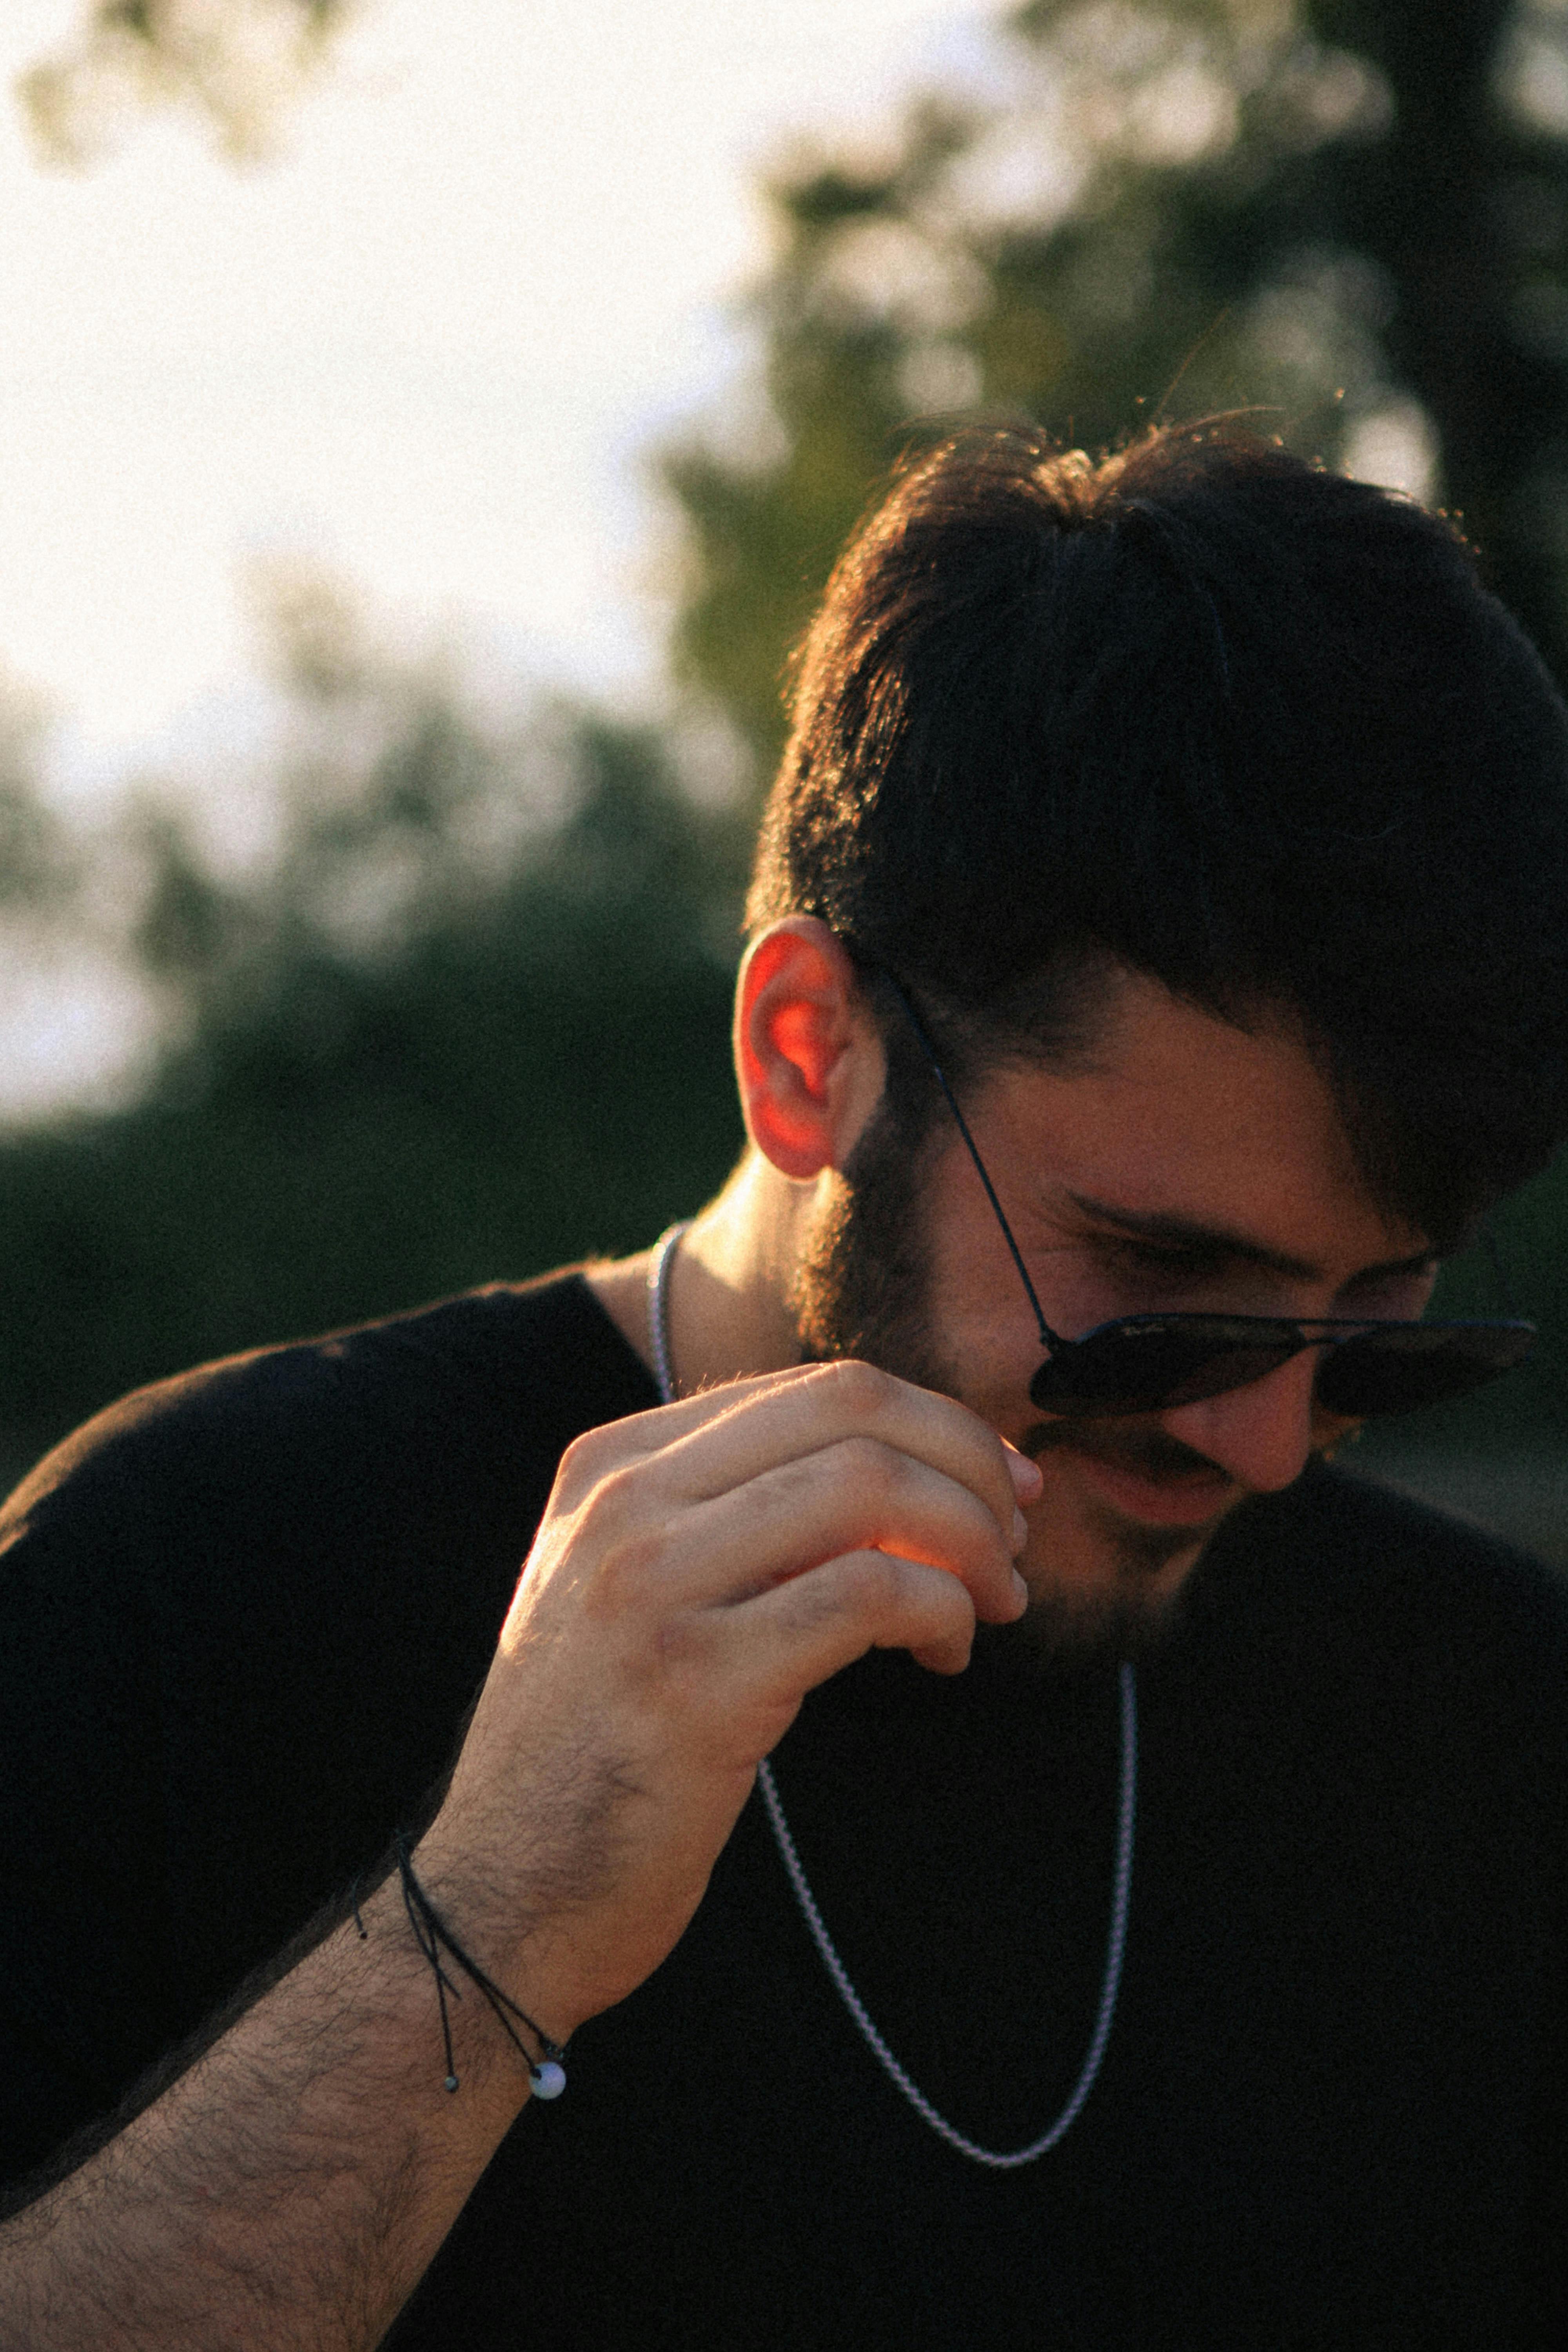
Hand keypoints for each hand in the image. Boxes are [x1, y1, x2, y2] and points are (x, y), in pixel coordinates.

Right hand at [419, 1359, 1037, 2038]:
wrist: (501, 1894)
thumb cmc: (598, 1748)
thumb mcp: (634, 1593)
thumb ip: (734, 1517)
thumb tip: (908, 1474)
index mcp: (610, 1465)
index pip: (815, 1387)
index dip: (934, 1424)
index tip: (997, 1483)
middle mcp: (622, 1504)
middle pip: (851, 1410)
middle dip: (967, 1460)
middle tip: (1016, 1534)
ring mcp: (650, 1587)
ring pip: (869, 1487)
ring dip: (968, 1539)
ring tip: (992, 1602)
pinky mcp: (694, 1682)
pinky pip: (867, 1596)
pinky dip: (940, 1614)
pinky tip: (945, 1657)